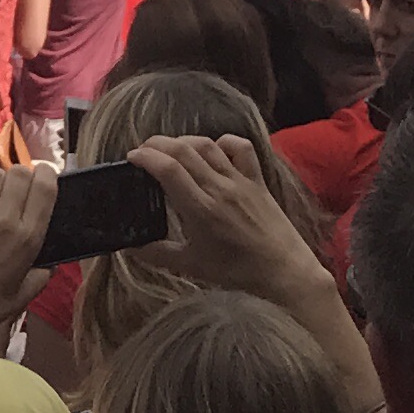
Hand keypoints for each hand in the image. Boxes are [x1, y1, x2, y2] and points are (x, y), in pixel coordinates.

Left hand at [0, 159, 56, 344]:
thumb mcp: (24, 296)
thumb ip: (42, 276)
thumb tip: (52, 263)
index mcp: (28, 238)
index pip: (45, 187)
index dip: (47, 174)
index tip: (43, 178)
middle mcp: (4, 220)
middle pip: (19, 173)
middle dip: (22, 175)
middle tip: (16, 190)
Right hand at [140, 133, 326, 303]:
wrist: (284, 271)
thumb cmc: (238, 271)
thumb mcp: (193, 266)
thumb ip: (158, 255)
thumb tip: (129, 248)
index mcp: (201, 209)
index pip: (168, 169)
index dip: (145, 157)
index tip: (131, 157)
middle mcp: (219, 188)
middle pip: (183, 150)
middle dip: (157, 143)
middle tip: (143, 150)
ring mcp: (240, 181)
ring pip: (208, 145)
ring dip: (184, 140)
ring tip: (170, 148)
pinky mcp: (257, 180)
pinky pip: (241, 148)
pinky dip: (224, 142)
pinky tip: (213, 149)